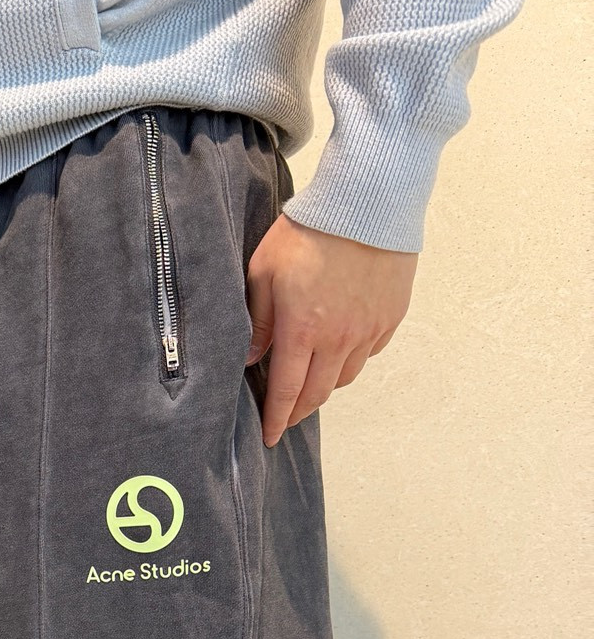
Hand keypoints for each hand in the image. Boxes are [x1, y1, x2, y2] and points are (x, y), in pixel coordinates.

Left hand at [245, 216, 416, 446]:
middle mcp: (339, 339)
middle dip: (298, 411)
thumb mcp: (264, 272)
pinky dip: (351, 360)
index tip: (269, 437)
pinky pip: (369, 353)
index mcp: (302, 331)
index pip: (286, 391)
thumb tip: (248, 359)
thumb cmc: (309, 231)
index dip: (276, 419)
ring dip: (325, 387)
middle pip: (318, 393)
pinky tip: (339, 351)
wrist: (368, 201)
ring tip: (310, 383)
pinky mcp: (390, 317)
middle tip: (285, 416)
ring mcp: (369, 330)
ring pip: (345, 378)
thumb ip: (257, 321)